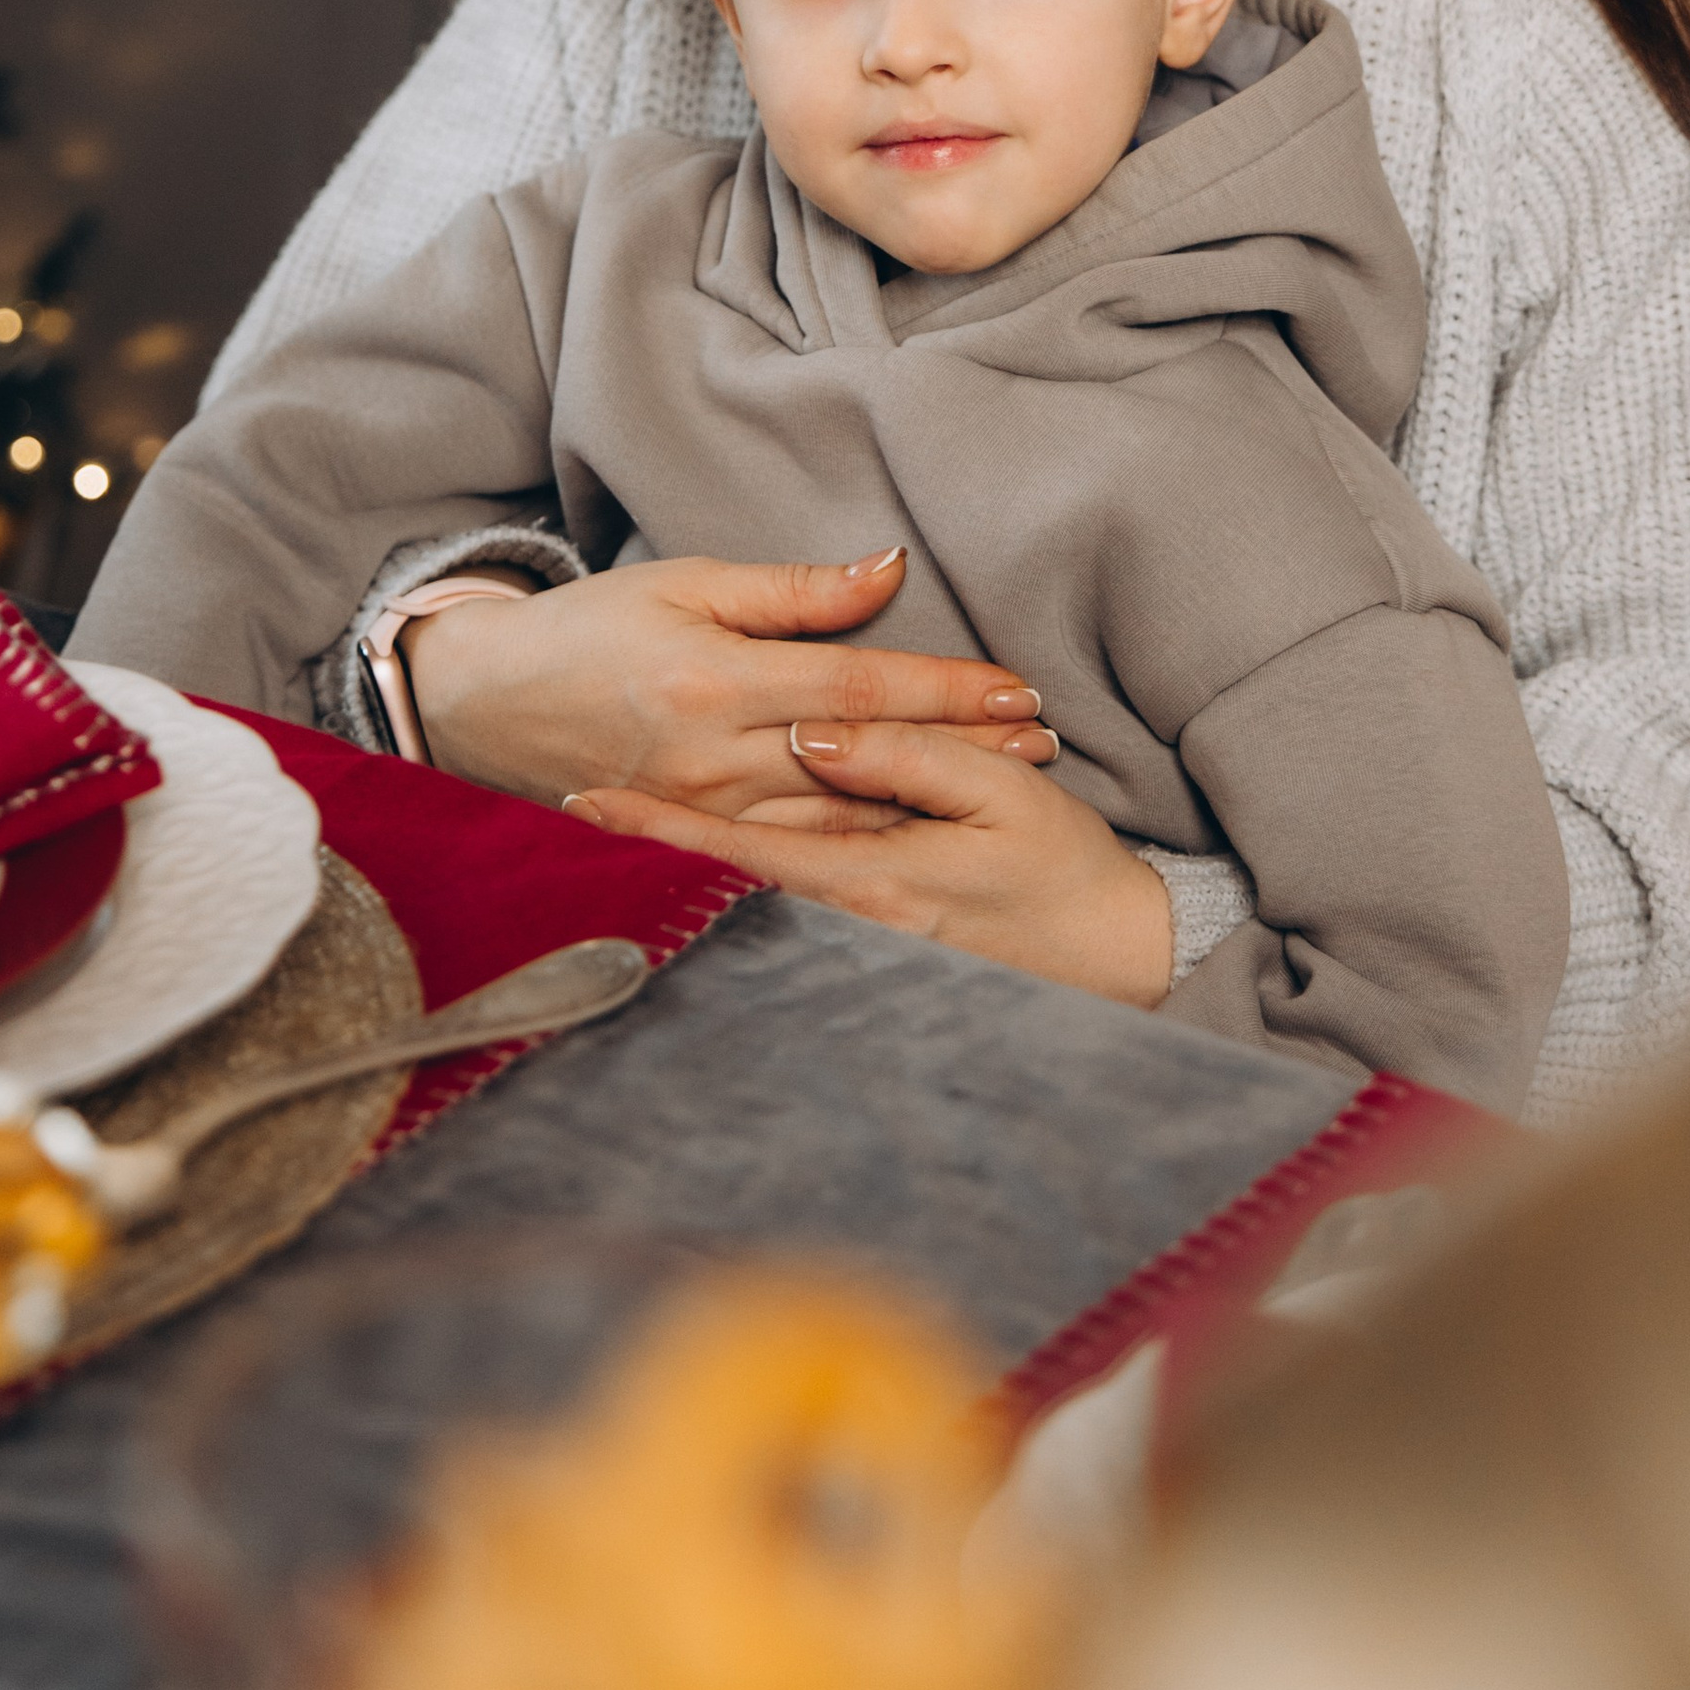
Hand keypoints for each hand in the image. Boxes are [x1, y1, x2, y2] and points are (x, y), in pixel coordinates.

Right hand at [401, 547, 1055, 814]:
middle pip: (867, 760)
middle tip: (1047, 746)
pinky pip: (797, 852)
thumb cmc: (593, 628)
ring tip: (1014, 786)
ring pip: (843, 817)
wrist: (492, 705)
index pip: (860, 690)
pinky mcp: (696, 842)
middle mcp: (715, 759)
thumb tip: (890, 568)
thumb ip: (794, 591)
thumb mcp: (688, 582)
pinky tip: (927, 836)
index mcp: (717, 682)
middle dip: (964, 752)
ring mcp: (706, 813)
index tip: (1020, 689)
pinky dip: (869, 843)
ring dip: (932, 799)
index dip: (946, 691)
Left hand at [571, 722, 1175, 1010]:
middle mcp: (855, 922)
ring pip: (754, 897)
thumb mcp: (1002, 794)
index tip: (591, 802)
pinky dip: (738, 884)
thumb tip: (816, 732)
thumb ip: (905, 757)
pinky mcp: (883, 949)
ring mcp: (866, 946)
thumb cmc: (1066, 866)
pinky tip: (703, 862)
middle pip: (730, 878)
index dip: (663, 823)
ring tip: (609, 826)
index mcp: (876, 877)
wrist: (1120, 957)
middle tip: (569, 807)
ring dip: (684, 862)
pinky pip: (794, 913)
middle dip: (651, 844)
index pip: (743, 846)